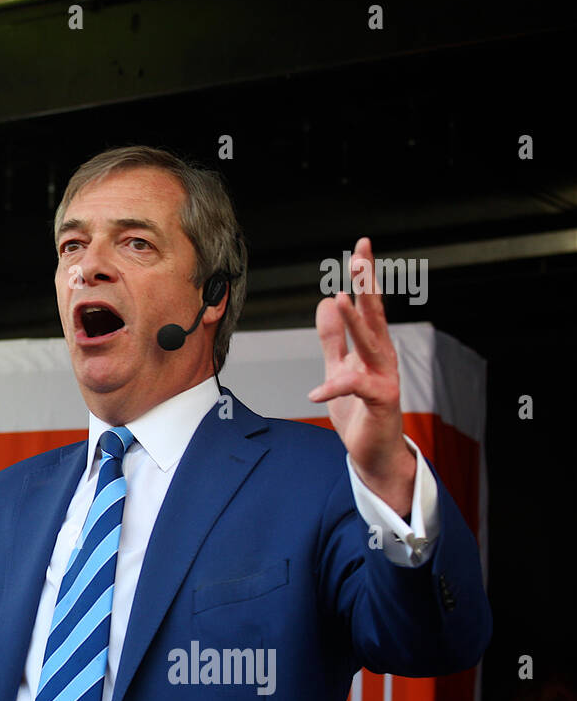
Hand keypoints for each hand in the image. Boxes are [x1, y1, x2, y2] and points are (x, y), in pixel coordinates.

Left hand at [308, 237, 415, 516]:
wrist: (373, 452)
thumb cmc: (360, 411)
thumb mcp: (340, 368)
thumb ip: (333, 338)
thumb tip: (326, 302)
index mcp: (374, 347)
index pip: (369, 306)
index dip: (365, 277)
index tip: (361, 248)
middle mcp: (383, 357)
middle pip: (376, 315)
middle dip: (367, 286)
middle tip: (359, 257)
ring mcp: (384, 378)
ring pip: (370, 343)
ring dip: (355, 321)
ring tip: (339, 297)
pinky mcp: (379, 402)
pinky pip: (355, 388)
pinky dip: (334, 388)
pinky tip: (316, 391)